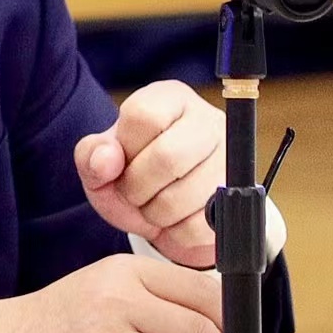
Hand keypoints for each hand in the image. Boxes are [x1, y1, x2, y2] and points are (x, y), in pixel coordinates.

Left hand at [75, 82, 227, 266]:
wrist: (172, 213)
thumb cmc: (134, 176)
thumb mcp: (101, 163)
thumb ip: (92, 156)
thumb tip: (107, 159)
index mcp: (169, 99)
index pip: (143, 115)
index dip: (125, 149)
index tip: (122, 161)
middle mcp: (206, 120)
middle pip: (168, 157)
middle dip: (138, 187)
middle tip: (134, 193)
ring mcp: (231, 159)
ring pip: (186, 196)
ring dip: (156, 213)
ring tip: (154, 206)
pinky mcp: (240, 199)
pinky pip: (202, 226)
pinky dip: (178, 234)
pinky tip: (175, 221)